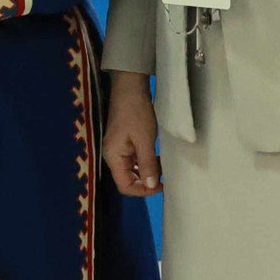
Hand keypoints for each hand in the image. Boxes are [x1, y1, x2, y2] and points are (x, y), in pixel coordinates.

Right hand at [104, 71, 161, 195]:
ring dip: (148, 172)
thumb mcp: (145, 139)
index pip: (125, 186)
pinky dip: (146, 162)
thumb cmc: (136, 113)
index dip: (143, 191)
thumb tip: (152, 185)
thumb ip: (147, 164)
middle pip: (128, 180)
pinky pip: (134, 161)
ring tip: (164, 166)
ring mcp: (118, 150)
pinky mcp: (124, 143)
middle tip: (166, 177)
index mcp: (114, 157)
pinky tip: (158, 158)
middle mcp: (113, 156)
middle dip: (147, 182)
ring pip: (132, 171)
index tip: (162, 186)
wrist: (130, 89)